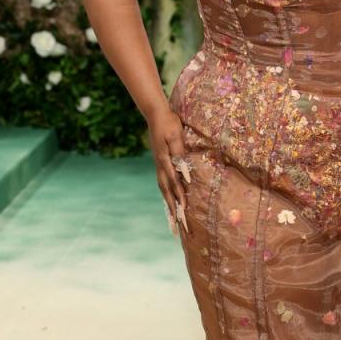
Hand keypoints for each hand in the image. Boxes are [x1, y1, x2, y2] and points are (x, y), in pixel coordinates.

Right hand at [147, 105, 189, 234]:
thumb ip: (180, 154)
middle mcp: (160, 166)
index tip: (185, 211)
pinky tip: (169, 199)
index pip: (174, 183)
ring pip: (163, 189)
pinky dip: (166, 194)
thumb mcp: (176, 135)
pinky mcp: (159, 163)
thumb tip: (185, 174)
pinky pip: (163, 182)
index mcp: (165, 161)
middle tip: (179, 226)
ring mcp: (158, 165)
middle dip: (173, 209)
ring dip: (169, 204)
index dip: (180, 197)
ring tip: (173, 219)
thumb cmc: (169, 122)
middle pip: (167, 192)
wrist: (155, 114)